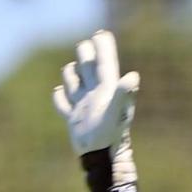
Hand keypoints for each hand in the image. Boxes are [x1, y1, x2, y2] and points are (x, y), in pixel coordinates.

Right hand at [51, 29, 139, 183]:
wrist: (100, 157)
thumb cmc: (109, 134)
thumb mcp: (116, 111)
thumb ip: (124, 94)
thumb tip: (133, 76)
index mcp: (106, 89)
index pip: (105, 62)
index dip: (103, 47)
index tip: (100, 33)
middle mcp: (96, 95)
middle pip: (89, 68)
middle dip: (86, 56)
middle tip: (85, 45)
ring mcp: (84, 106)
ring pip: (75, 83)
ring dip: (71, 74)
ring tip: (70, 69)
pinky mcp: (74, 119)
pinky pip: (64, 104)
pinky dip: (60, 98)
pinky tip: (58, 92)